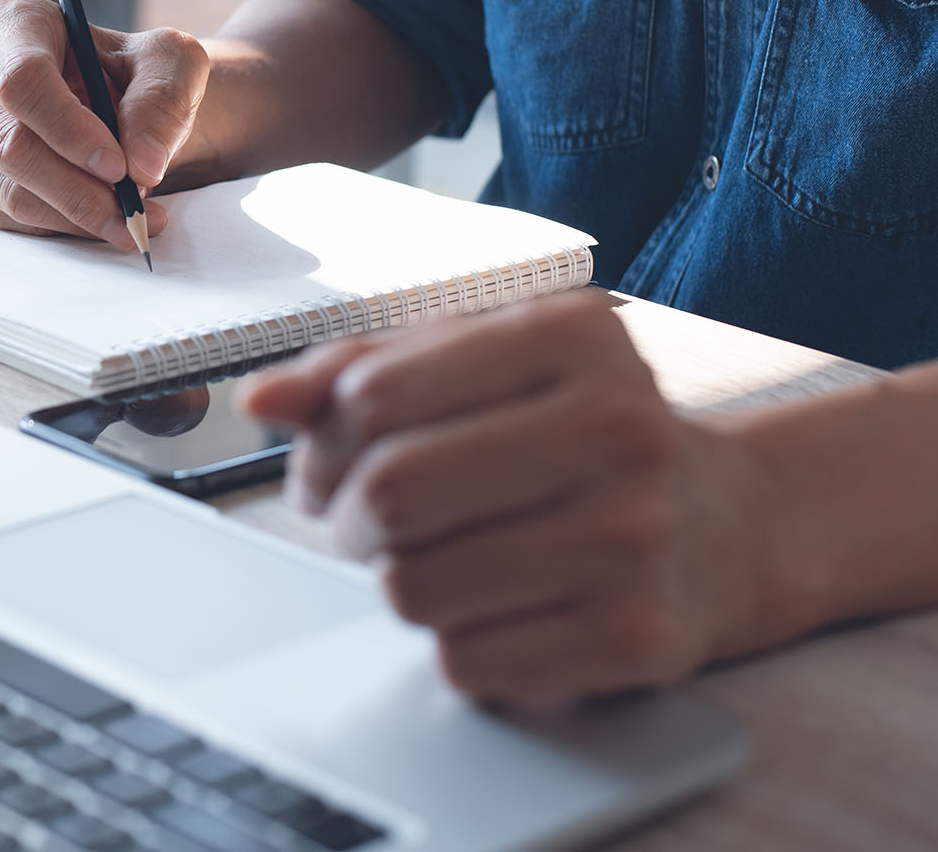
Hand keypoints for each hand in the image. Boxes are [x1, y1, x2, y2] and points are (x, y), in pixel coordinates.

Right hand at [0, 0, 209, 247]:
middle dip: (77, 189)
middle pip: (8, 144)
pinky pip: (2, 223)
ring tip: (130, 222)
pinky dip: (57, 232)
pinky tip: (95, 222)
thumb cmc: (137, 79)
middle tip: (133, 212)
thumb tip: (142, 163)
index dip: (68, 129)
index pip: (22, 80)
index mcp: (10, 24)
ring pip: (5, 192)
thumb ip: (162, 101)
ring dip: (74, 218)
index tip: (119, 166)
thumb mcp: (171, 66)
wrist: (118, 116)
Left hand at [240, 294, 773, 708]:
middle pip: (391, 492)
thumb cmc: (574, 430)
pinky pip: (464, 661)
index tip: (331, 462)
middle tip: (360, 524)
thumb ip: (360, 366)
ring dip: (398, 583)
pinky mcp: (637, 638)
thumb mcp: (482, 361)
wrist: (732, 523)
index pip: (374, 393)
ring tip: (442, 559)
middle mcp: (618, 427)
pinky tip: (501, 607)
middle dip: (345, 518)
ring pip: (413, 587)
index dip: (324, 440)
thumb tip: (262, 399)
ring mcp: (636, 537)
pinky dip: (456, 643)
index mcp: (573, 334)